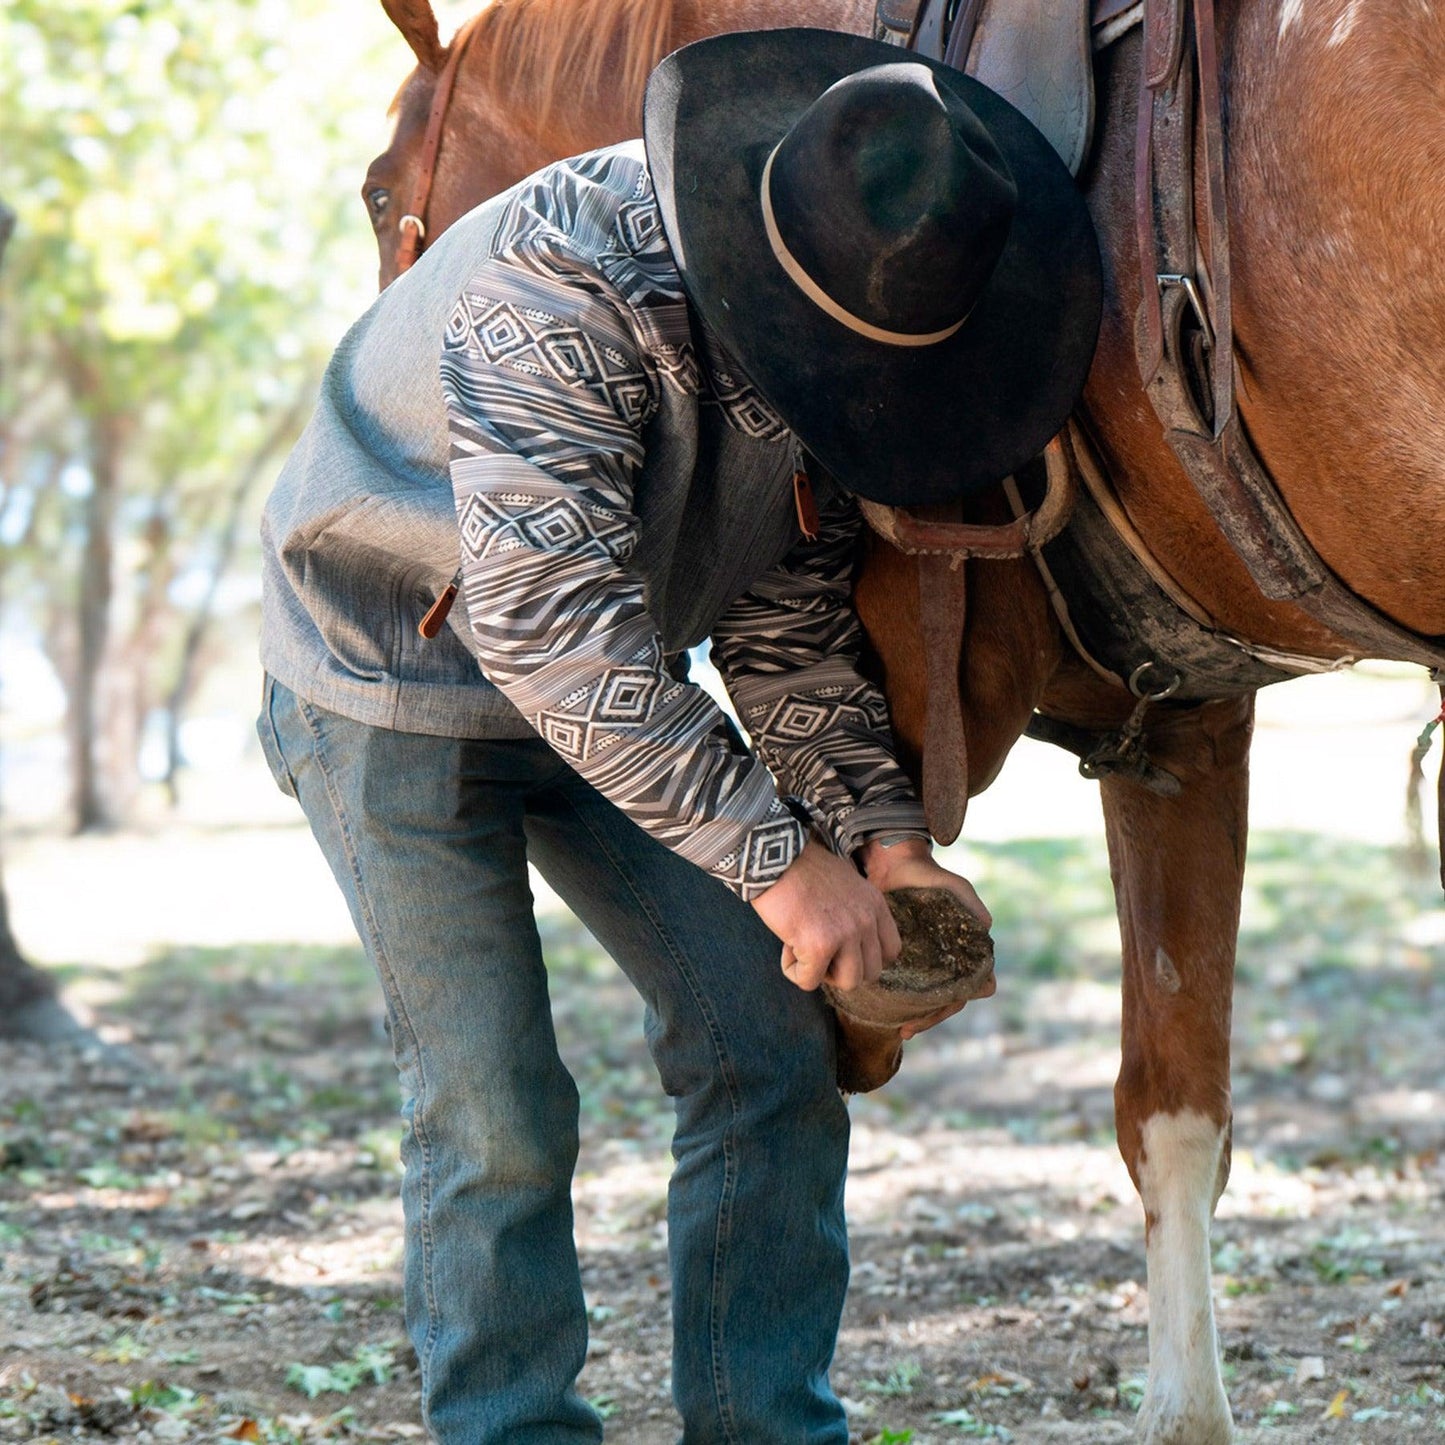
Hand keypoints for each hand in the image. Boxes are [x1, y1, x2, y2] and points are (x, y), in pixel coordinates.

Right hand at [751, 839, 901, 993]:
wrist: (774, 855)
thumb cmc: (801, 867)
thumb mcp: (845, 883)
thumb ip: (855, 911)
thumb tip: (848, 944)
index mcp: (875, 904)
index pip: (891, 950)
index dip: (865, 957)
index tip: (842, 948)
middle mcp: (866, 920)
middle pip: (871, 972)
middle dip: (843, 968)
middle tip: (818, 949)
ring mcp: (845, 934)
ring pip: (848, 982)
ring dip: (823, 973)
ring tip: (804, 949)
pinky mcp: (819, 945)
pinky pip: (809, 981)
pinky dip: (794, 971)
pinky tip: (785, 946)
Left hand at [856, 836, 991, 1038]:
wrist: (893, 865)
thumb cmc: (929, 876)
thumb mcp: (953, 886)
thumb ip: (970, 902)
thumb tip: (987, 927)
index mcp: (964, 952)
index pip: (971, 988)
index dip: (955, 1002)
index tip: (943, 1007)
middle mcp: (945, 962)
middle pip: (945, 1001)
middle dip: (930, 1018)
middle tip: (908, 1028)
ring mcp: (922, 963)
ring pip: (924, 1000)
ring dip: (915, 1017)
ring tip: (900, 1028)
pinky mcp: (899, 959)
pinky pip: (901, 988)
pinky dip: (896, 1003)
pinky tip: (884, 1013)